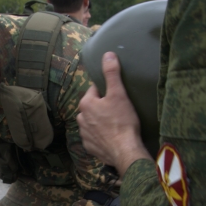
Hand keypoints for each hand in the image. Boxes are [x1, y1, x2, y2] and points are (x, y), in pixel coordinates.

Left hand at [77, 52, 151, 176]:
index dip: (107, 91)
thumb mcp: (118, 93)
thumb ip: (112, 73)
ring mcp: (84, 134)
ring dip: (101, 121)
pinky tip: (112, 137)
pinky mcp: (89, 147)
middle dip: (103, 107)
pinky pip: (94, 137)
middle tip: (118, 110)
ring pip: (92, 122)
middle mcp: (80, 118)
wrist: (124, 150)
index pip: (95, 90)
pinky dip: (101, 136)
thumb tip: (107, 54)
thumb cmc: (122, 120)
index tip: (117, 96)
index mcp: (85, 103)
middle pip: (93, 107)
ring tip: (116, 124)